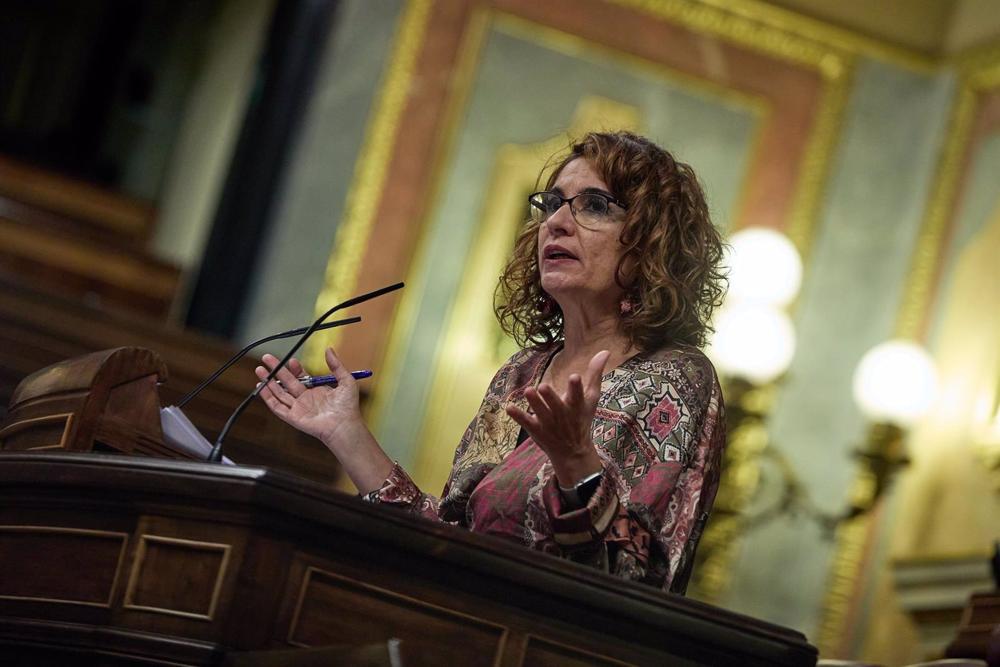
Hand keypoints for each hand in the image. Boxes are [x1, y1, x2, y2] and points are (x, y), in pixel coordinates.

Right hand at [255, 348, 362, 445]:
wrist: (344, 425)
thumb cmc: (348, 407)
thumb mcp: (345, 380)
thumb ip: (336, 365)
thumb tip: (328, 349)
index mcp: (316, 390)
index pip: (300, 377)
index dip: (294, 368)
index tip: (291, 360)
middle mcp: (305, 399)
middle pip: (286, 382)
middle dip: (276, 370)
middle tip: (266, 358)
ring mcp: (298, 408)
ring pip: (279, 393)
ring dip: (268, 382)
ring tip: (259, 370)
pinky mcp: (293, 417)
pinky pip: (277, 407)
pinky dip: (268, 398)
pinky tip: (261, 387)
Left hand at [505, 350, 609, 485]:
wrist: (573, 453)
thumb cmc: (582, 419)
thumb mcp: (592, 398)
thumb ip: (595, 374)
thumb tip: (605, 351)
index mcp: (577, 406)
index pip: (578, 396)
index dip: (576, 388)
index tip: (574, 377)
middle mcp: (563, 415)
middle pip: (556, 405)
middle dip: (550, 397)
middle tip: (543, 386)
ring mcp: (549, 423)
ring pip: (540, 412)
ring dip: (534, 403)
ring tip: (528, 391)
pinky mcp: (536, 429)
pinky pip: (526, 422)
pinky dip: (518, 415)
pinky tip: (509, 407)